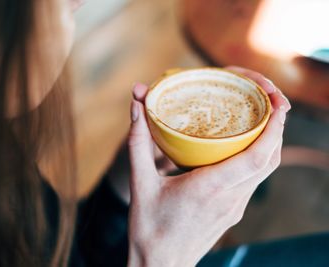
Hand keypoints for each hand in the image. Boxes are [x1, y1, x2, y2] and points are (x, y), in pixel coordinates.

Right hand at [127, 67, 290, 266]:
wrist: (159, 264)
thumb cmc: (148, 227)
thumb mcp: (140, 182)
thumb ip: (138, 142)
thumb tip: (137, 106)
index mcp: (209, 188)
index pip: (256, 156)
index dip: (273, 127)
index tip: (277, 101)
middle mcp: (230, 198)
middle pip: (270, 158)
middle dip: (278, 126)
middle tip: (271, 99)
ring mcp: (235, 207)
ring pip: (266, 169)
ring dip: (271, 141)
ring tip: (263, 115)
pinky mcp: (233, 211)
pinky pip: (255, 179)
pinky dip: (259, 156)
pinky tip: (245, 144)